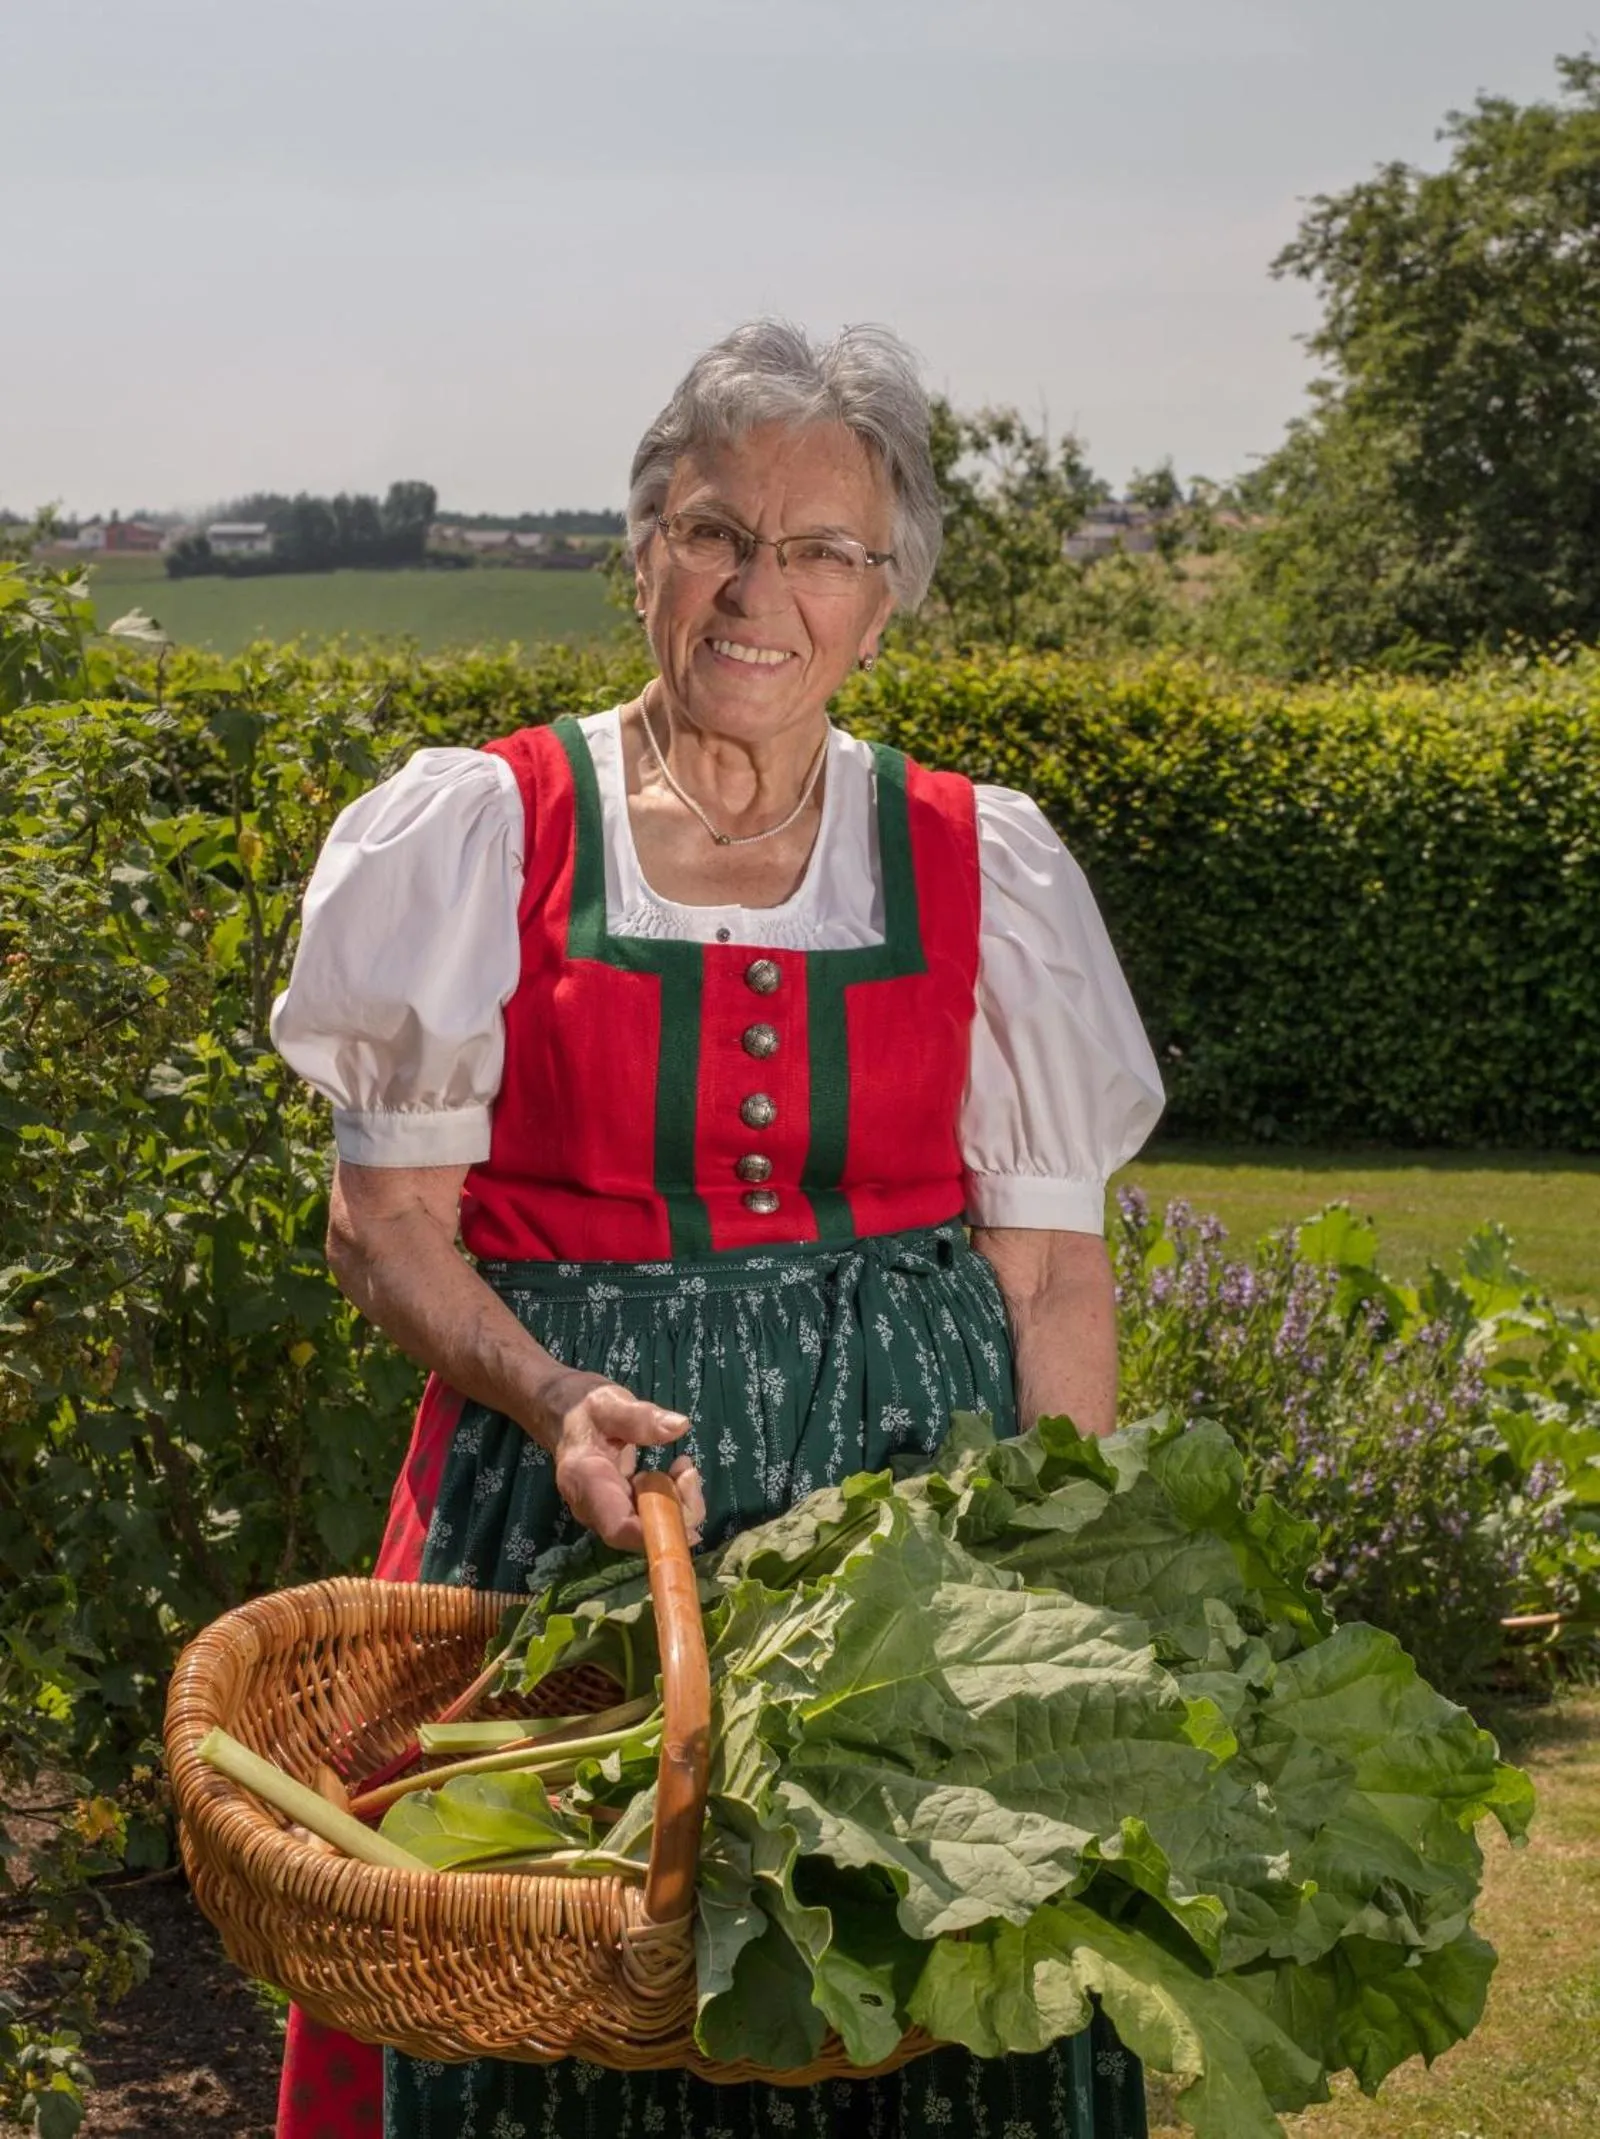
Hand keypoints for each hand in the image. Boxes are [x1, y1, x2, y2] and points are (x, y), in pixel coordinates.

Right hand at [532, 1369, 706, 1551]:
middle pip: (640, 1533)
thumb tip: (680, 1426)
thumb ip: (641, 1417)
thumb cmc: (584, 1408)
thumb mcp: (609, 1402)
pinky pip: (653, 1516)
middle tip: (688, 1471)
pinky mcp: (621, 1509)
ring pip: (651, 1528)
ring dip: (679, 1503)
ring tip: (683, 1465)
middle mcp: (594, 1508)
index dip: (654, 1533)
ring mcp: (608, 1512)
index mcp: (585, 1482)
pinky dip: (673, 1498)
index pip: (619, 1526)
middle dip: (677, 1511)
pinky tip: (677, 1470)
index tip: (691, 1526)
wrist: (565, 1416)